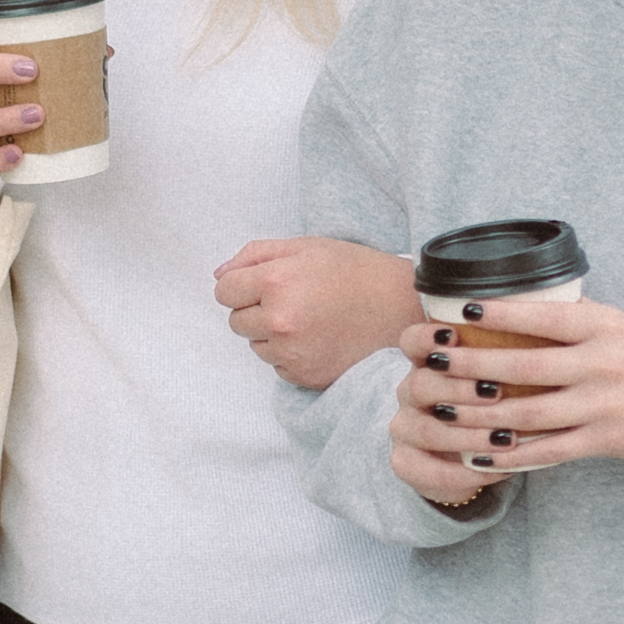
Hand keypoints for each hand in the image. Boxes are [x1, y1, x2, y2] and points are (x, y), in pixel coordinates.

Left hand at [215, 236, 419, 391]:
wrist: (403, 308)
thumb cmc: (357, 272)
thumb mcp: (306, 246)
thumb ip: (255, 255)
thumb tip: (220, 274)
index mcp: (276, 282)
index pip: (224, 292)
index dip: (242, 286)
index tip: (264, 285)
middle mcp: (278, 321)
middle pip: (236, 321)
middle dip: (256, 310)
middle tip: (294, 300)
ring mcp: (291, 353)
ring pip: (256, 346)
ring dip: (273, 335)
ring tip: (311, 320)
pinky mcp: (305, 377)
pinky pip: (278, 367)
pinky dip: (291, 356)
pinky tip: (319, 339)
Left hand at [386, 289, 623, 497]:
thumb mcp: (623, 325)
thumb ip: (577, 322)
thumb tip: (519, 310)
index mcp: (604, 328)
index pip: (542, 317)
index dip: (498, 314)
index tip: (460, 309)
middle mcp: (601, 365)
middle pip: (522, 367)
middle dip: (471, 365)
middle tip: (433, 360)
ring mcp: (602, 406)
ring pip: (527, 414)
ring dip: (479, 414)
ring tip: (443, 409)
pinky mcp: (605, 441)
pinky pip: (549, 452)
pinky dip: (511, 455)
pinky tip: (480, 453)